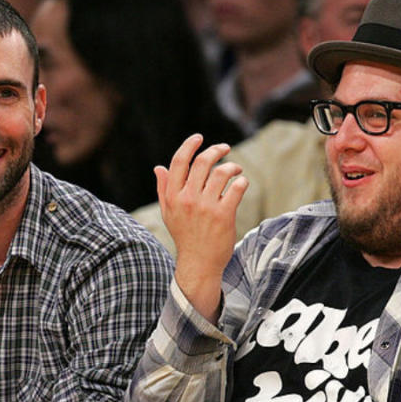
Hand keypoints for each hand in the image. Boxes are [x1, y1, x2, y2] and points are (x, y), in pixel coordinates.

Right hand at [154, 134, 247, 323]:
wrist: (198, 264)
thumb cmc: (185, 236)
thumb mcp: (169, 212)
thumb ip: (164, 189)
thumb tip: (159, 167)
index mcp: (173, 196)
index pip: (179, 161)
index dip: (190, 145)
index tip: (199, 137)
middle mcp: (188, 199)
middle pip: (203, 162)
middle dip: (216, 150)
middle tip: (225, 148)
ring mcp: (206, 207)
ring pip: (221, 173)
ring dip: (232, 166)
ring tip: (236, 170)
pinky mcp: (224, 215)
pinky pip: (236, 189)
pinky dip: (241, 182)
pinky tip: (242, 183)